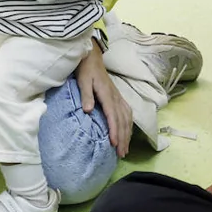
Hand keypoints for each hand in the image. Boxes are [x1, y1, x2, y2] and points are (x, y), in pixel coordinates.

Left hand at [77, 42, 131, 156]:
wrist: (92, 57)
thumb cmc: (85, 70)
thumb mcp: (83, 81)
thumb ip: (86, 95)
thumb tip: (88, 110)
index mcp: (107, 95)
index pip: (112, 116)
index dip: (114, 131)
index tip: (113, 144)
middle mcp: (116, 97)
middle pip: (122, 121)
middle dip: (122, 138)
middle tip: (121, 154)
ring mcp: (119, 97)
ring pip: (127, 119)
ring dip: (127, 134)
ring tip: (125, 149)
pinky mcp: (118, 97)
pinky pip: (127, 113)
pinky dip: (128, 125)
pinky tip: (127, 133)